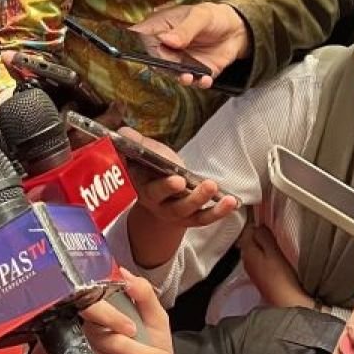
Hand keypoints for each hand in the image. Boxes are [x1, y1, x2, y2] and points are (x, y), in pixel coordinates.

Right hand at [78, 270, 178, 353]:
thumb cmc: (151, 337)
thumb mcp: (154, 314)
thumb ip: (143, 293)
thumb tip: (125, 273)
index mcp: (103, 311)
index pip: (92, 309)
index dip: (110, 318)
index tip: (132, 328)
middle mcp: (93, 333)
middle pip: (107, 341)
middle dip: (138, 352)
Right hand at [121, 128, 239, 229]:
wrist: (160, 198)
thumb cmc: (151, 170)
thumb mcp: (142, 155)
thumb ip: (134, 143)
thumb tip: (123, 134)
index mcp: (140, 186)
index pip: (143, 184)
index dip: (157, 183)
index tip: (172, 178)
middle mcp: (155, 203)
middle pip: (161, 198)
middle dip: (170, 190)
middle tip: (181, 181)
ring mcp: (174, 213)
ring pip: (185, 209)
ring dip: (198, 199)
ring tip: (212, 186)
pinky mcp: (191, 219)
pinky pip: (205, 218)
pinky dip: (218, 211)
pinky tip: (231, 202)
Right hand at [131, 3, 249, 85]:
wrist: (236, 29)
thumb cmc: (213, 16)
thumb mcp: (200, 16)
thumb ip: (184, 29)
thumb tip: (167, 40)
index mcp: (161, 27)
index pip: (146, 39)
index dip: (149, 47)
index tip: (158, 52)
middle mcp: (167, 47)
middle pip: (157, 60)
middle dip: (166, 66)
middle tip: (176, 65)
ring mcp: (180, 61)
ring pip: (173, 73)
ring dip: (180, 78)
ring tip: (188, 77)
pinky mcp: (194, 72)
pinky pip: (193, 81)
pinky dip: (198, 82)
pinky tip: (204, 79)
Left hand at [238, 224, 313, 308]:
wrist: (288, 304)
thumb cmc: (281, 278)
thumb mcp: (274, 252)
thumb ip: (264, 237)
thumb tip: (257, 225)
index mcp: (247, 252)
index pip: (246, 231)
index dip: (256, 223)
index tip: (267, 221)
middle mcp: (247, 260)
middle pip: (249, 240)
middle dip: (259, 234)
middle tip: (273, 231)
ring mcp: (253, 270)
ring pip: (255, 250)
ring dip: (263, 245)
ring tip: (276, 242)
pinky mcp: (262, 277)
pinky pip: (261, 259)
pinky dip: (267, 255)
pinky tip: (277, 257)